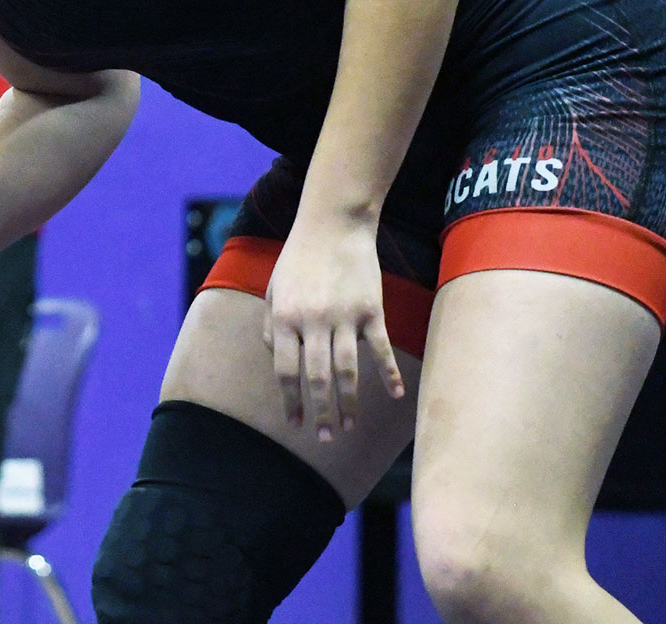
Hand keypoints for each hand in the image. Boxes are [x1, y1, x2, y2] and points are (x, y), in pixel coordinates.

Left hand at [263, 221, 405, 439]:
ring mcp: (344, 317)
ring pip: (348, 371)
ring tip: (348, 429)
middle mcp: (313, 322)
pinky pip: (380, 349)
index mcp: (284, 318)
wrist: (333, 225)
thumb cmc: (297, 259)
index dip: (290, 401)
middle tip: (324, 440)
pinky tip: (395, 396)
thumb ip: (270, 326)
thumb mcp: (273, 289)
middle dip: (320, 413)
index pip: (286, 371)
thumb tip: (275, 360)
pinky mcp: (372, 310)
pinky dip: (389, 374)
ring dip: (348, 404)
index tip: (294, 424)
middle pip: (317, 378)